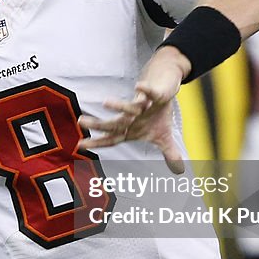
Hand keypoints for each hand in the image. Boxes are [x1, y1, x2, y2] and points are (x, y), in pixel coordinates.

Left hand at [76, 47, 188, 173]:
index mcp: (131, 129)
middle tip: (81, 121)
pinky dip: (145, 90)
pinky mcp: (155, 95)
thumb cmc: (157, 113)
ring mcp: (143, 105)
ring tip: (105, 102)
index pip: (112, 138)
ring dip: (119, 105)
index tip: (79, 145)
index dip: (97, 142)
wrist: (164, 87)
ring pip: (130, 106)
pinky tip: (138, 87)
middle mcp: (133, 117)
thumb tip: (179, 171)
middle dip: (99, 124)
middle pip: (115, 122)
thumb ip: (168, 153)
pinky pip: (149, 92)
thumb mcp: (164, 136)